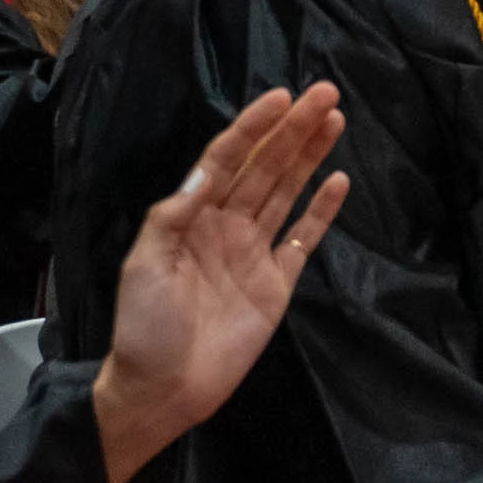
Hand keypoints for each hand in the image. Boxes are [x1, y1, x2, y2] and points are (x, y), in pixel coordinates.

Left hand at [91, 84, 351, 482]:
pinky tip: (337, 180)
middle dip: (293, 130)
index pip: (228, 159)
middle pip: (265, 168)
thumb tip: (208, 170)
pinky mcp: (277, 284)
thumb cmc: (145, 326)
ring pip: (287, 193)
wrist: (163, 389)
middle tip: (325, 93)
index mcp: (192, 216)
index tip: (282, 97)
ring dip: (309, 157)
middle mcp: (226, 226)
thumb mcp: (145, 262)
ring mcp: (254, 253)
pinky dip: (321, 211)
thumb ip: (176, 214)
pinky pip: (303, 239)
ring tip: (334, 120)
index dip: (254, 127)